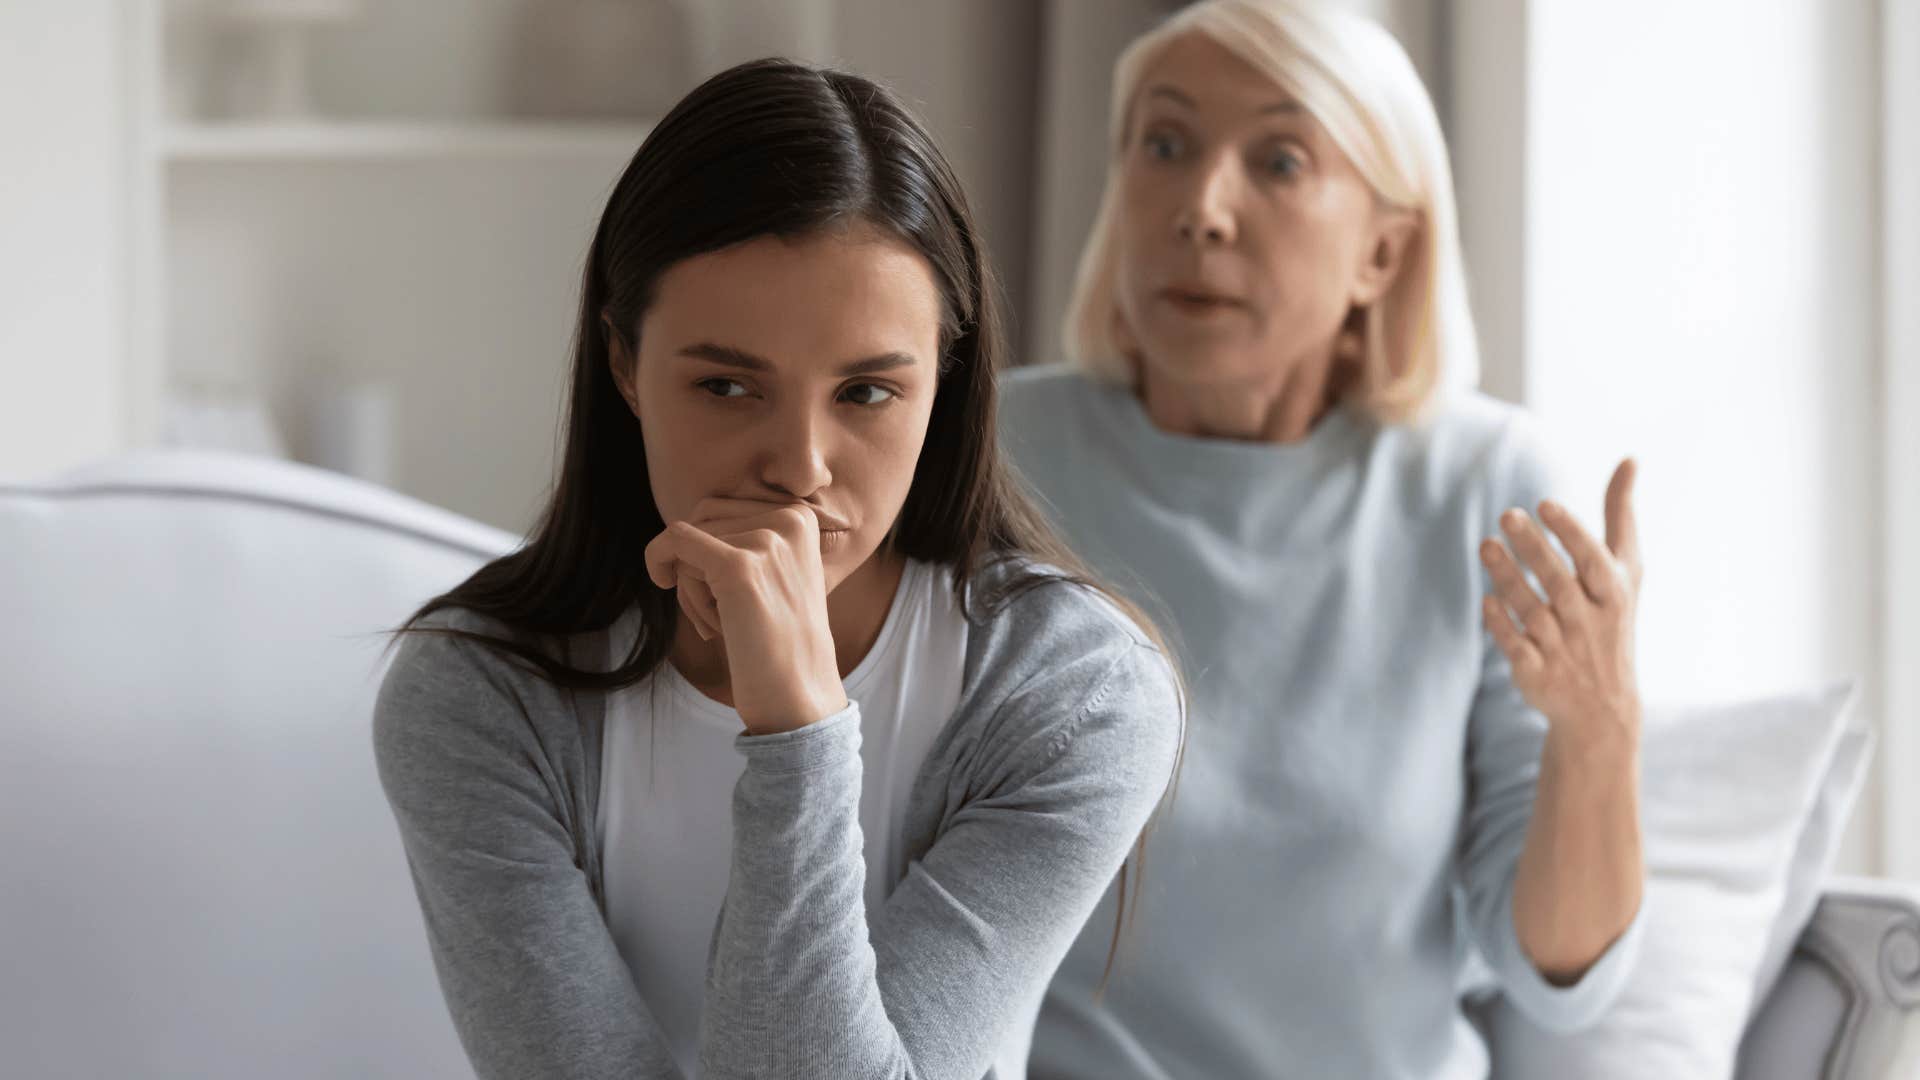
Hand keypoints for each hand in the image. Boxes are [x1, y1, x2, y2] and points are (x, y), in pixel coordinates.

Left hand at [644, 498, 847, 734]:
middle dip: (695, 563)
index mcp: (801, 516)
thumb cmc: (775, 641)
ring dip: (688, 582)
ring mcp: (767, 541)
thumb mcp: (772, 574)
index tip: (723, 593)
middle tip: (715, 611)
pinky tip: (666, 586)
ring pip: (688, 537)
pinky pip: (675, 542)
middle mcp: (790, 519)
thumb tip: (681, 525)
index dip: (707, 550)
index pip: (722, 508)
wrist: (797, 694)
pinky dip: (659, 562)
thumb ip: (741, 538)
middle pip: (704, 518)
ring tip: (718, 623)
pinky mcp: (740, 566)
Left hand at [1480, 459, 1644, 741]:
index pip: (1593, 560)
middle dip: (1533, 548)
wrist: (1602, 706)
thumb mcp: (1625, 570)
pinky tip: (1485, 600)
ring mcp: (1562, 649)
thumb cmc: (1611, 619)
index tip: (1545, 503)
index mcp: (1613, 594)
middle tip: (1507, 515)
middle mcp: (1589, 621)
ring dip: (1507, 577)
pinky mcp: (1535, 672)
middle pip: (1558, 581)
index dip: (1570, 532)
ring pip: (1532, 610)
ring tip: (1486, 545)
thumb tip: (1630, 459)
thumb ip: (1621, 516)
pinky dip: (1500, 624)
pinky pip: (1514, 645)